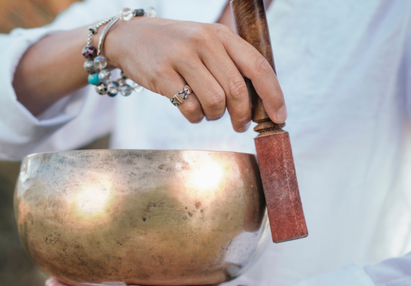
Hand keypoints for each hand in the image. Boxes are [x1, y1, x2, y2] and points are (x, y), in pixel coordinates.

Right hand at [105, 17, 286, 131]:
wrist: (131, 37)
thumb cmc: (177, 47)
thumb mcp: (207, 44)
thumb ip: (232, 65)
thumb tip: (262, 102)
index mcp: (221, 35)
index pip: (258, 66)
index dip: (273, 95)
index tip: (279, 117)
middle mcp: (204, 42)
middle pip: (238, 91)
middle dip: (243, 115)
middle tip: (239, 124)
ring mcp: (182, 57)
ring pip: (215, 102)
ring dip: (215, 116)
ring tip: (207, 111)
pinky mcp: (162, 74)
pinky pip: (189, 108)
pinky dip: (194, 117)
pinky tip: (190, 109)